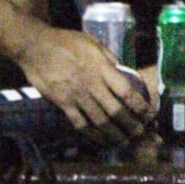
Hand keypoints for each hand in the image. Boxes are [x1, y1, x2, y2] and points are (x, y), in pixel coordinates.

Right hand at [14, 28, 155, 145]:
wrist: (36, 47)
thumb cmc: (66, 42)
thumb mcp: (93, 43)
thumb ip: (110, 59)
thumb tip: (125, 72)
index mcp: (102, 69)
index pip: (127, 91)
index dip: (140, 105)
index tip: (148, 113)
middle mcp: (92, 85)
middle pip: (116, 111)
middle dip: (131, 124)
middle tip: (140, 133)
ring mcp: (77, 96)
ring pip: (100, 121)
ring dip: (114, 134)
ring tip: (124, 141)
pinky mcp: (63, 104)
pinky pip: (80, 124)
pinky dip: (92, 135)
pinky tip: (100, 140)